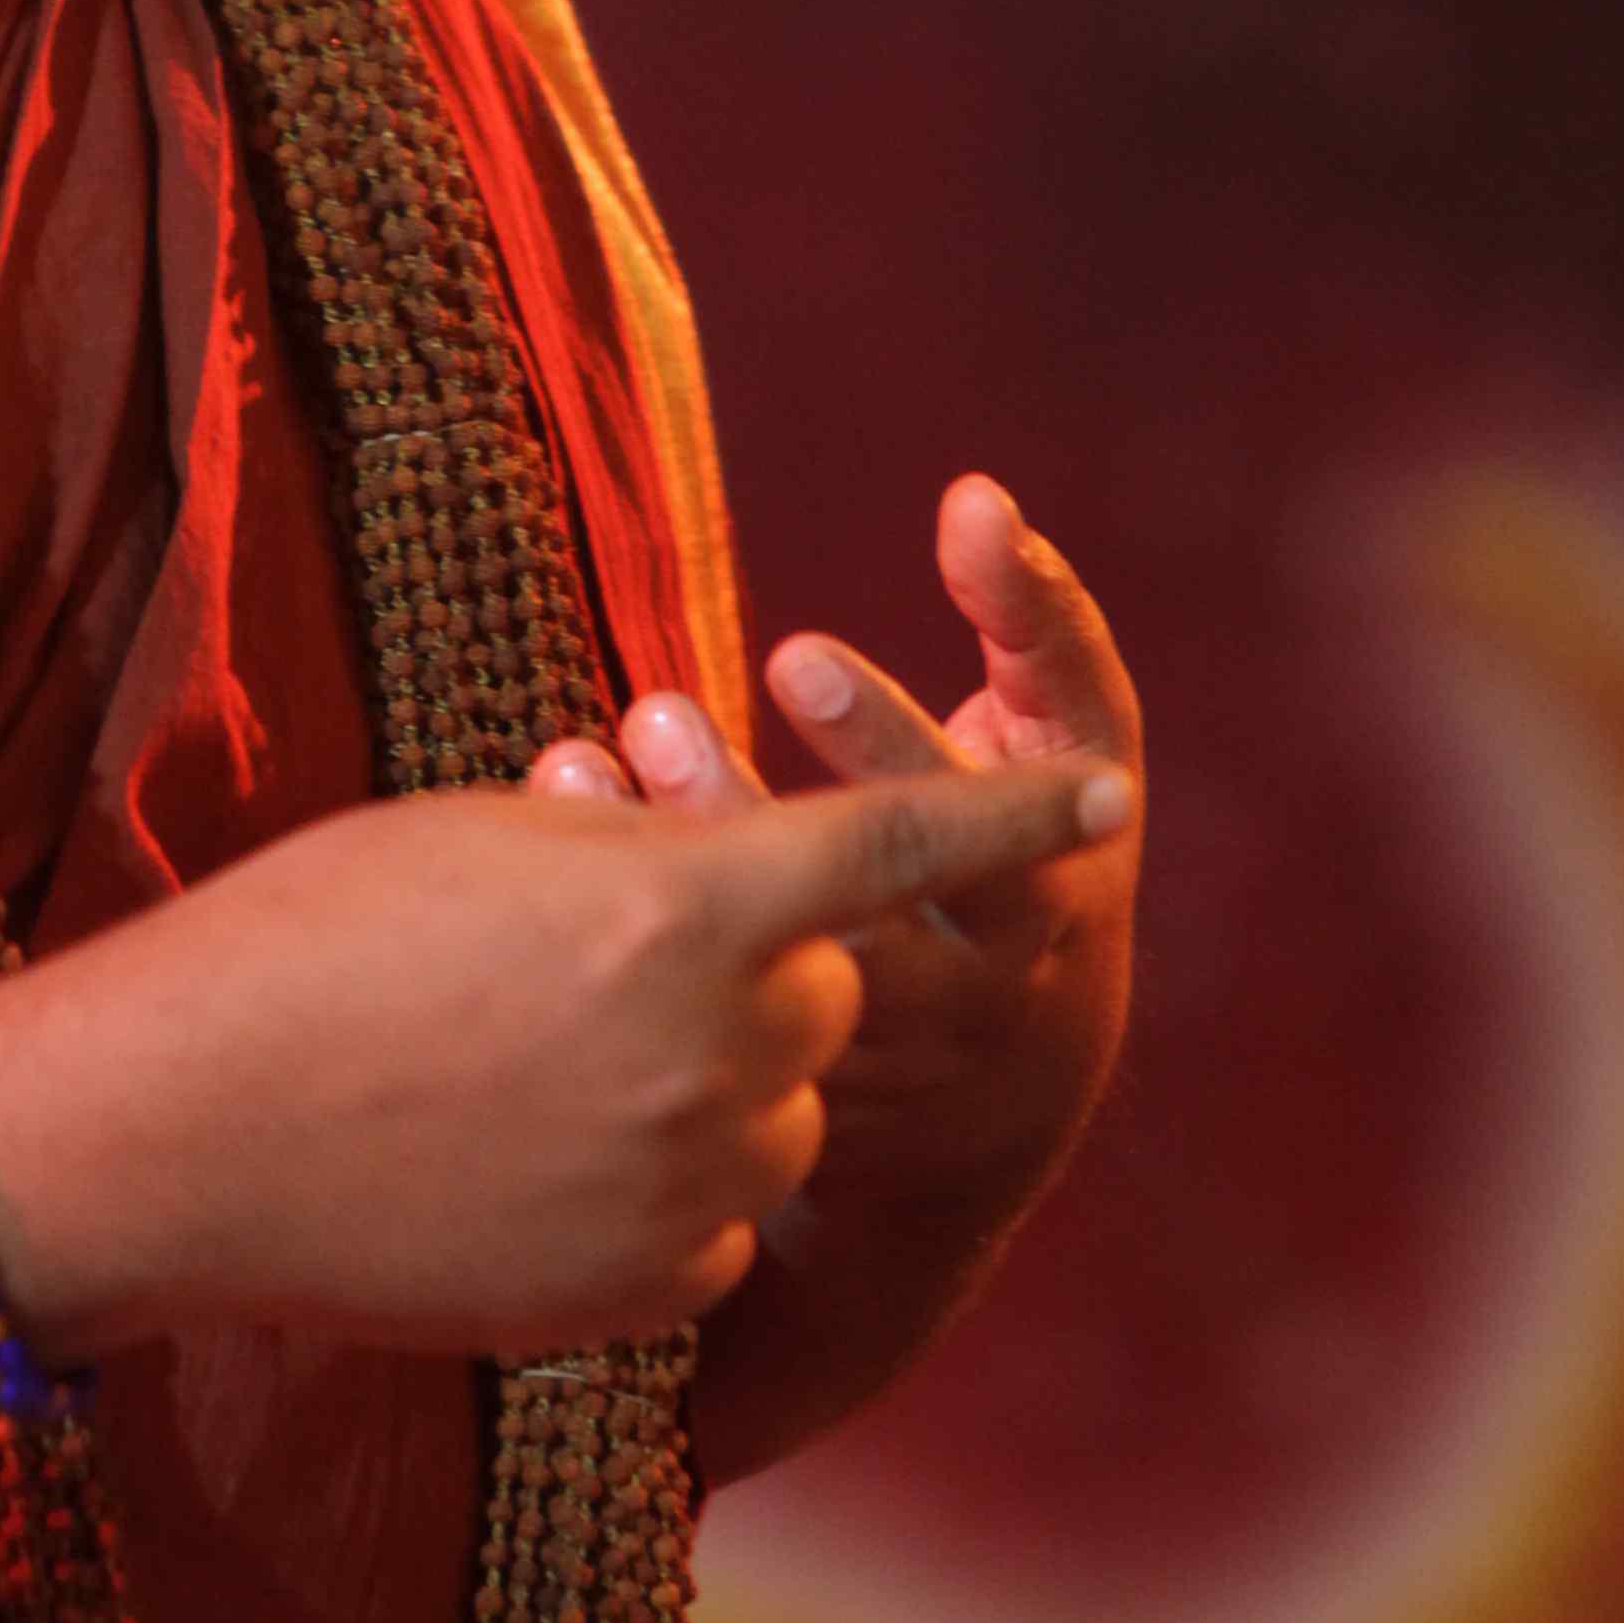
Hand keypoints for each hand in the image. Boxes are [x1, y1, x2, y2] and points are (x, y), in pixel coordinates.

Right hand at [0, 726, 1132, 1374]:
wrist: (184, 1133)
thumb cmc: (310, 942)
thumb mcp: (481, 840)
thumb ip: (630, 852)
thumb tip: (698, 860)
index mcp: (686, 904)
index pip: (896, 846)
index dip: (1010, 810)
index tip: (1111, 797)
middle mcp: (718, 1048)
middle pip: (827, 995)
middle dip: (754, 968)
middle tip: (608, 954)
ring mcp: (688, 1186)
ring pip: (779, 1117)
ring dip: (708, 1084)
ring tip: (540, 1064)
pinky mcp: (645, 1292)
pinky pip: (713, 1230)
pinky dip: (656, 1194)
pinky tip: (522, 1168)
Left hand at [527, 476, 1142, 1259]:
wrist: (1008, 1099)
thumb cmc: (1021, 854)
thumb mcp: (1056, 744)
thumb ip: (1030, 622)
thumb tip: (973, 493)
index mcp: (1066, 877)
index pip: (1005, 813)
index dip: (897, 738)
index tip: (786, 658)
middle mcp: (1001, 984)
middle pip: (883, 913)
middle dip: (757, 810)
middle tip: (661, 710)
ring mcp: (912, 1069)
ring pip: (787, 982)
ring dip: (686, 871)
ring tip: (597, 763)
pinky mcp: (826, 1129)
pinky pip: (725, 1040)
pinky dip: (643, 949)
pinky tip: (557, 854)